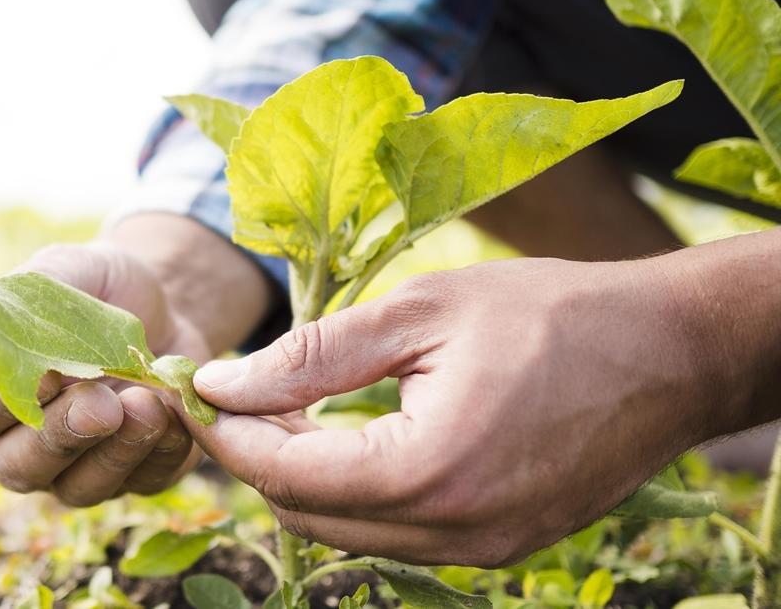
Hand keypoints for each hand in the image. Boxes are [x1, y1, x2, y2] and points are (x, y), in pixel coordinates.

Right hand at [0, 242, 208, 505]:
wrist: (159, 306)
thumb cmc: (92, 287)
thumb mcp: (62, 270)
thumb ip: (36, 304)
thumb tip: (40, 362)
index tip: (42, 375)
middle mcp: (16, 441)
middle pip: (19, 467)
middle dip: (62, 436)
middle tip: (102, 403)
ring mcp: (72, 468)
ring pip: (79, 488)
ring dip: (115, 453)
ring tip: (148, 405)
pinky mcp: (132, 476)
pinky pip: (142, 483)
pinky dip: (162, 453)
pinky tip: (175, 413)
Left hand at [186, 255, 740, 566]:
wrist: (671, 352)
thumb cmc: (551, 314)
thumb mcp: (420, 313)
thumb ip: (311, 355)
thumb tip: (221, 383)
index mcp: (428, 471)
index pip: (285, 474)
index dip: (227, 432)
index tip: (194, 389)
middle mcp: (453, 532)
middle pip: (305, 516)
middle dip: (256, 457)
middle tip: (232, 394)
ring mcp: (480, 551)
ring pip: (346, 532)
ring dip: (302, 477)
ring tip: (284, 407)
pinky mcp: (498, 547)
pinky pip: (395, 533)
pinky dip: (355, 491)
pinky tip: (348, 435)